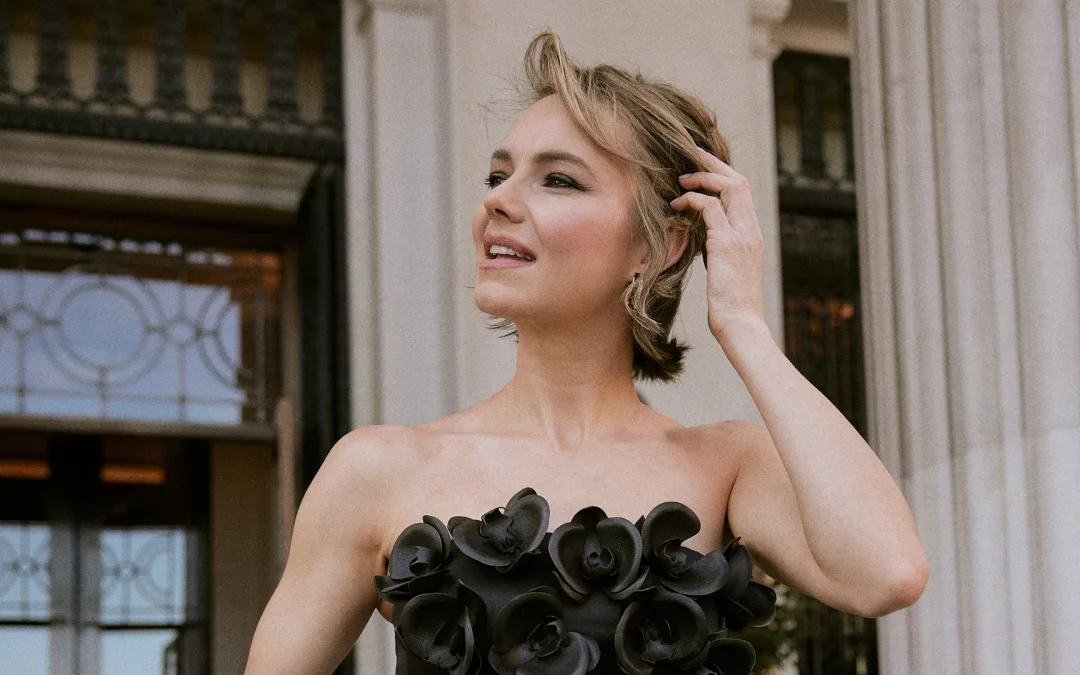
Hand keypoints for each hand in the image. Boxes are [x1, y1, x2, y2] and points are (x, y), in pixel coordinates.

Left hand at [669, 147, 765, 340]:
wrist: (740, 323)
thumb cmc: (730, 301)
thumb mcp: (725, 267)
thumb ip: (719, 245)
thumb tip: (702, 233)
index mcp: (752, 233)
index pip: (743, 190)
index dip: (722, 173)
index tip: (701, 164)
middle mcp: (751, 229)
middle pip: (739, 180)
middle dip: (713, 164)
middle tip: (690, 156)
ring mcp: (742, 235)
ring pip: (729, 187)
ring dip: (702, 179)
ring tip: (680, 181)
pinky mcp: (727, 244)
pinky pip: (710, 208)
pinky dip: (692, 200)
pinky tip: (676, 206)